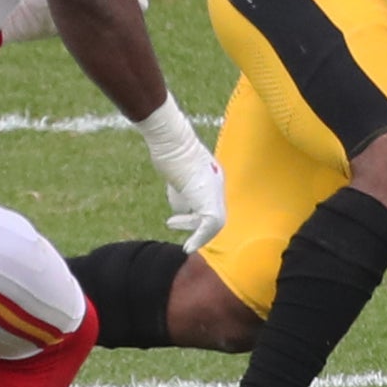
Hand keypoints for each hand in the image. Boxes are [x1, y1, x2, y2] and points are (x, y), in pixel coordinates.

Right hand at [132, 97, 226, 250]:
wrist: (172, 139)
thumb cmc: (168, 147)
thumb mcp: (175, 172)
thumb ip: (181, 190)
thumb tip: (180, 209)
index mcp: (211, 175)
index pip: (209, 201)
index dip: (195, 215)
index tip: (176, 220)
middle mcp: (217, 182)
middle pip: (215, 213)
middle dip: (196, 225)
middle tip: (176, 228)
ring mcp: (215, 190)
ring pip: (216, 221)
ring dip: (198, 234)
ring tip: (186, 243)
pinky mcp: (208, 197)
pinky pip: (210, 225)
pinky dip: (200, 238)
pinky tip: (188, 247)